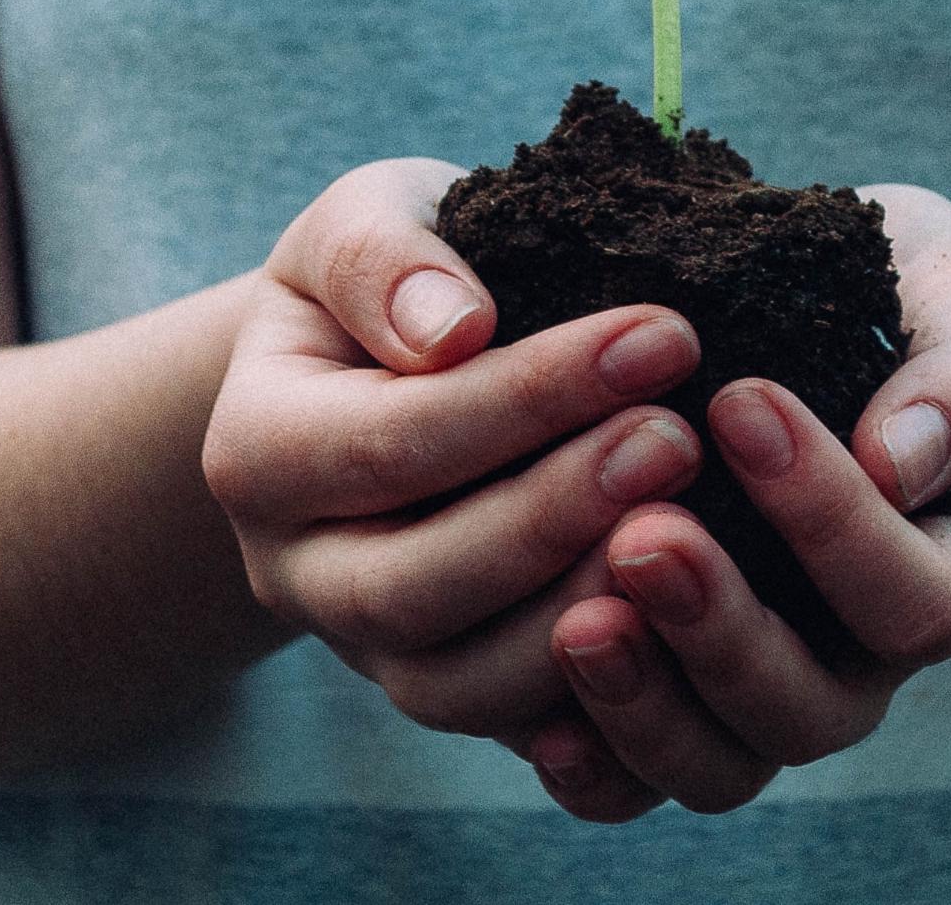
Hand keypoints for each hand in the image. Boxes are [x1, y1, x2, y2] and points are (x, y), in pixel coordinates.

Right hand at [201, 157, 705, 742]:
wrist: (383, 360)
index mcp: (259, 449)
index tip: (663, 334)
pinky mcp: (446, 685)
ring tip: (692, 526)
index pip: (392, 440)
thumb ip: (384, 259)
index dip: (530, 396)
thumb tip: (453, 329)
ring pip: (458, 686)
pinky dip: (598, 701)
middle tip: (679, 438)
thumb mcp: (364, 220)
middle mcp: (297, 568)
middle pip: (413, 586)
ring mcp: (366, 646)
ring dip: (580, 612)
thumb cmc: (390, 277)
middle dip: (556, 515)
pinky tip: (684, 624)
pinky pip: (513, 730)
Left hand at [525, 183, 950, 822]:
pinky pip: (641, 779)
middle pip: (811, 707)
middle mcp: (865, 656)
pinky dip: (597, 766)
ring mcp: (769, 686)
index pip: (913, 597)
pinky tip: (544, 723)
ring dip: (647, 705)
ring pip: (721, 764)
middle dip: (722, 629)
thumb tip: (899, 462)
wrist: (839, 316)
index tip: (740, 401)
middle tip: (642, 533)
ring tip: (577, 625)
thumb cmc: (909, 302)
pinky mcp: (679, 693)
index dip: (830, 519)